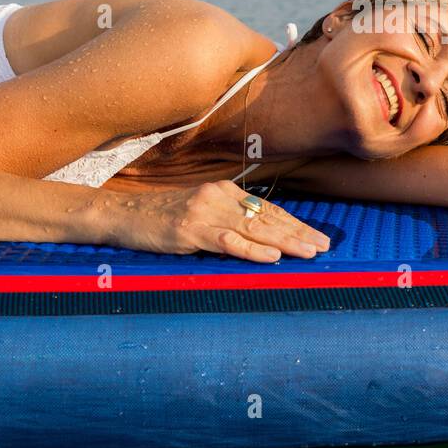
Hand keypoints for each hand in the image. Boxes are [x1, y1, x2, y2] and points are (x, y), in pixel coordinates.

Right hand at [116, 180, 330, 261]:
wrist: (122, 214)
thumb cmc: (161, 218)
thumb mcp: (199, 213)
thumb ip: (227, 220)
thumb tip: (259, 235)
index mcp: (225, 191)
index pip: (268, 209)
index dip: (295, 223)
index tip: (317, 236)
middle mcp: (220, 197)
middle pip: (267, 217)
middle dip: (299, 233)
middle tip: (325, 245)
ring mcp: (205, 212)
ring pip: (254, 228)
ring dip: (285, 242)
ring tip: (309, 252)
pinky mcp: (190, 229)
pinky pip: (227, 241)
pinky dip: (252, 249)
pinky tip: (271, 256)